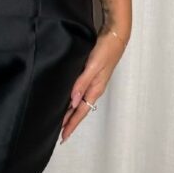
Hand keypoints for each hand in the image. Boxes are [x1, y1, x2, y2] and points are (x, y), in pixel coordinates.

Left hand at [60, 28, 127, 142]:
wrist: (115, 35)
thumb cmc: (106, 50)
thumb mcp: (93, 66)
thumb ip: (82, 82)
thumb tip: (73, 101)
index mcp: (95, 89)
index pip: (81, 112)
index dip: (72, 124)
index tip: (63, 137)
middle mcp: (94, 88)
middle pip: (79, 109)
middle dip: (69, 121)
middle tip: (57, 132)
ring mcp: (93, 81)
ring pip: (79, 101)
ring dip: (70, 111)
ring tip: (59, 119)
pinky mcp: (90, 74)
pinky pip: (79, 91)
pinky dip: (72, 98)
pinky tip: (66, 98)